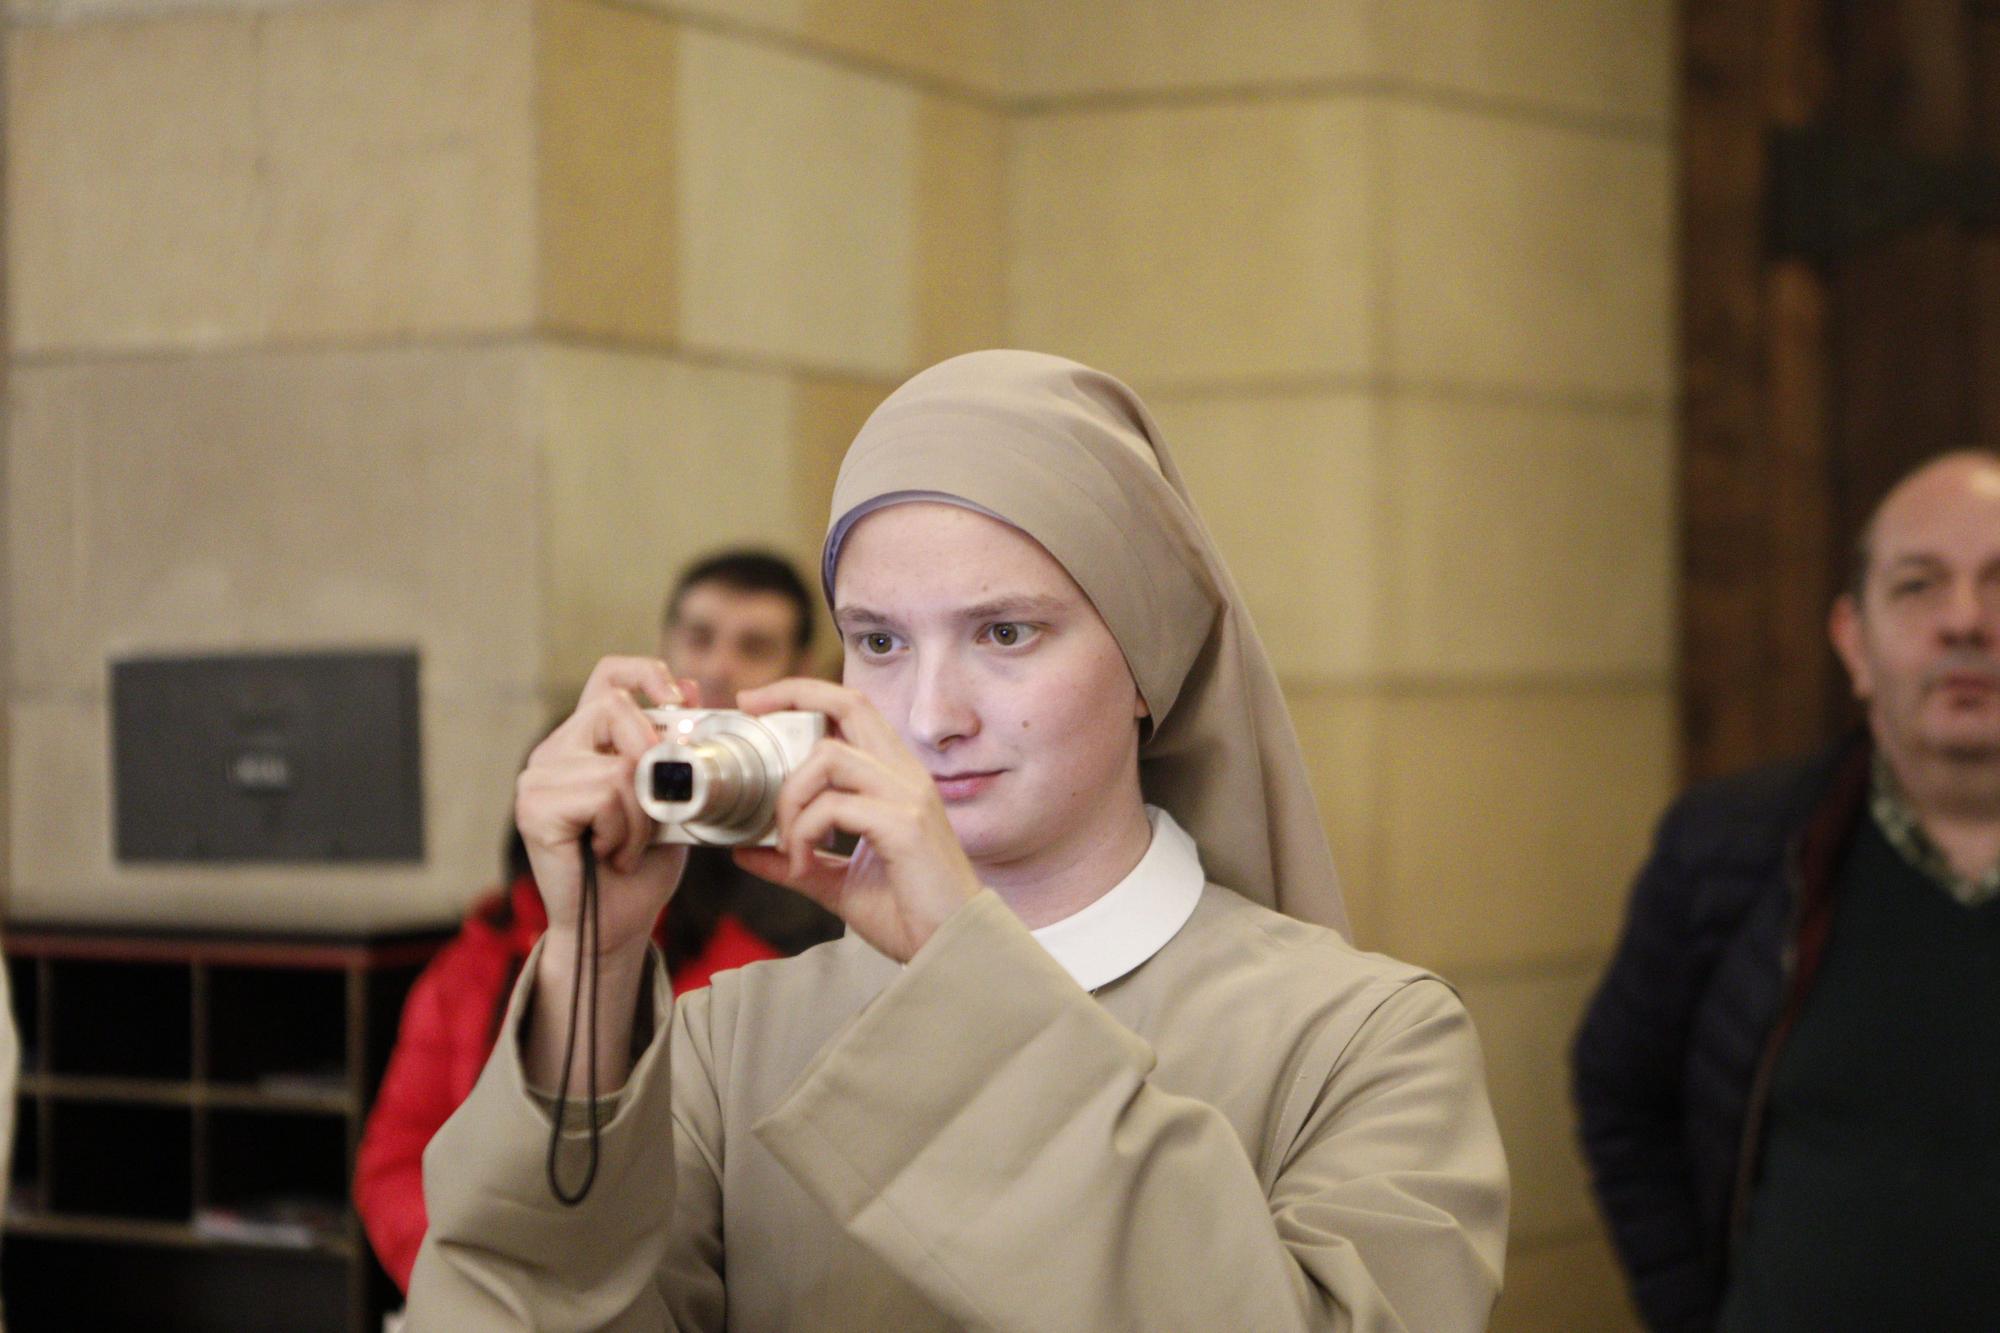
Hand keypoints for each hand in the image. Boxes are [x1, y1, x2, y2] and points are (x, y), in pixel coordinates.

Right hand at [515, 656, 690, 964]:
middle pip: (616, 709)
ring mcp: (538, 778)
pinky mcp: (534, 808)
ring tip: (628, 845)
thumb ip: (676, 746)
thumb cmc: (643, 865)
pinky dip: (625, 831)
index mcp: (586, 741)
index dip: (645, 673)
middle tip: (655, 810)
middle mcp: (555, 752)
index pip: (608, 676)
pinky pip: (604, 795)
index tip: (678, 699)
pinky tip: (611, 855)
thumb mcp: (674, 796)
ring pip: (619, 765)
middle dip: (654, 758)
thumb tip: (693, 685)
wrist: (618, 926)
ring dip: (643, 814)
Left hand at [735, 677, 981, 962]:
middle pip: (849, 703)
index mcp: (894, 778)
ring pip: (828, 757)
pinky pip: (834, 807)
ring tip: (785, 842)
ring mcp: (907, 796)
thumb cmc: (909, 913)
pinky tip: (802, 865)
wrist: (950, 948)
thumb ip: (796, 861)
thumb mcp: (838, 883)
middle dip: (792, 696)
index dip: (805, 694)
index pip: (853, 710)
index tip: (758, 703)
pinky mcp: (904, 825)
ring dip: (789, 797)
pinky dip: (802, 833)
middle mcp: (905, 775)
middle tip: (750, 710)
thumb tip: (746, 851)